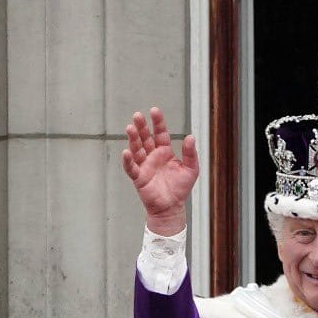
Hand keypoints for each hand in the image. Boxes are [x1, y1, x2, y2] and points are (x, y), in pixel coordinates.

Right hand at [121, 107, 198, 234]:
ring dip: (133, 139)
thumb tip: (190, 137)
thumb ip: (191, 153)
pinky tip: (126, 152)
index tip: (154, 110)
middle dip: (141, 127)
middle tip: (137, 115)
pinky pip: (131, 168)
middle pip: (145, 138)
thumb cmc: (181, 188)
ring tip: (130, 128)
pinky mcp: (138, 177)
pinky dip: (128, 160)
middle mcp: (153, 156)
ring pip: (136, 149)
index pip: (160, 133)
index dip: (158, 122)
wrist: (172, 207)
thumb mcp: (191, 169)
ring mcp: (144, 165)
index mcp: (165, 152)